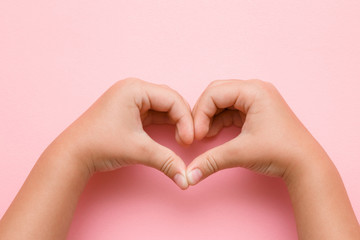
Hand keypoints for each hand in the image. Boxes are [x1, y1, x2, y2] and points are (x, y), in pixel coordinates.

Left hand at [58, 78, 193, 188]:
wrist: (73, 155)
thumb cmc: (99, 145)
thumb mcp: (138, 150)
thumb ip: (167, 161)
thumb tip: (186, 179)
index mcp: (134, 89)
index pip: (172, 99)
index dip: (185, 119)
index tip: (188, 141)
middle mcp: (133, 89)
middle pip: (169, 100)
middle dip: (181, 119)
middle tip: (187, 140)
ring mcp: (130, 99)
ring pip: (163, 107)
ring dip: (174, 122)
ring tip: (181, 139)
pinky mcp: (129, 110)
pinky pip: (153, 113)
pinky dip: (164, 124)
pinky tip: (172, 135)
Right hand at [186, 79, 325, 184]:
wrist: (305, 164)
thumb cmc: (280, 152)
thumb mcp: (240, 153)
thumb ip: (211, 160)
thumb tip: (189, 175)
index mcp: (254, 91)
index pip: (214, 93)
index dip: (200, 114)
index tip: (197, 136)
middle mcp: (255, 90)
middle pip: (216, 93)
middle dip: (203, 113)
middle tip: (197, 134)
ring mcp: (257, 99)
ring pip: (222, 101)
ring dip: (210, 118)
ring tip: (205, 137)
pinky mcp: (256, 110)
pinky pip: (230, 110)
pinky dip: (219, 121)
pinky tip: (213, 134)